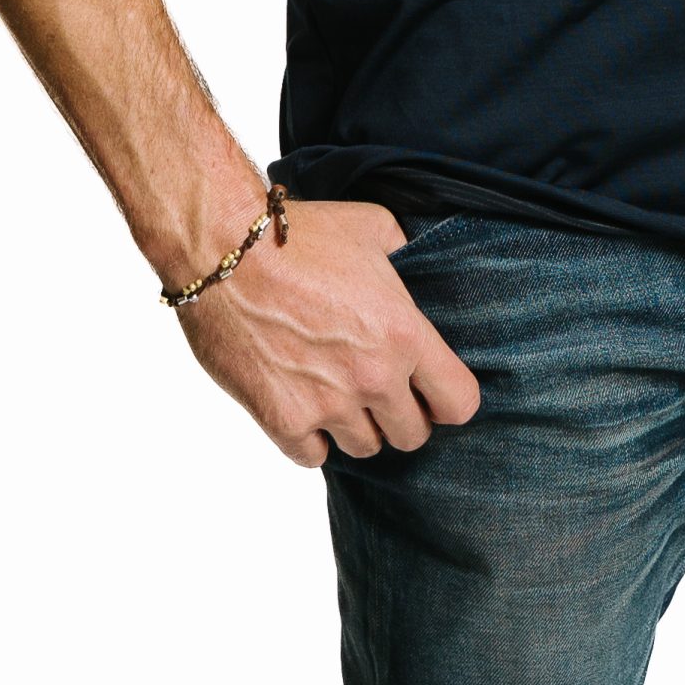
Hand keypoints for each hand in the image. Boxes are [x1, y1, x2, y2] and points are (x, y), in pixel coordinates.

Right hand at [173, 196, 482, 465]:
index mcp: (405, 333)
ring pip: (364, 448)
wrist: (225, 250)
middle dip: (400, 414)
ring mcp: (327, 403)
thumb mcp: (373, 227)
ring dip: (355, 425)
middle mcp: (374, 377)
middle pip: (412, 435)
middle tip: (379, 389)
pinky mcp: (282, 419)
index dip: (447, 399)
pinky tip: (304, 404)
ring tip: (337, 391)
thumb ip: (405, 254)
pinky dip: (311, 437)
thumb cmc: (299, 235)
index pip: (459, 403)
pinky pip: (313, 456)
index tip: (431, 389)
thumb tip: (415, 260)